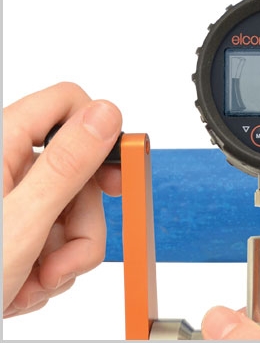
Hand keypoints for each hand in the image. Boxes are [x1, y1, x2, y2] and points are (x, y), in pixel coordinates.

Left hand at [3, 82, 122, 317]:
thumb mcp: (21, 222)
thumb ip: (67, 165)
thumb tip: (106, 114)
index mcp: (3, 145)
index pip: (68, 104)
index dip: (100, 134)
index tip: (114, 178)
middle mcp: (7, 167)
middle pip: (80, 172)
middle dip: (83, 223)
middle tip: (65, 258)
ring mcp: (11, 200)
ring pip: (74, 212)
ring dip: (67, 257)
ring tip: (34, 283)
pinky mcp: (15, 230)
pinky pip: (58, 239)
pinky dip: (50, 270)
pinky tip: (22, 288)